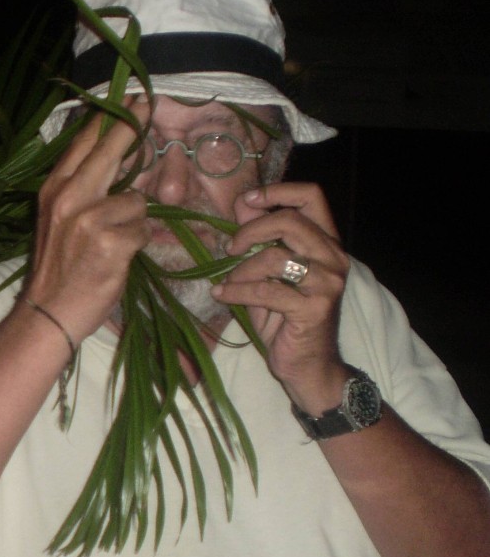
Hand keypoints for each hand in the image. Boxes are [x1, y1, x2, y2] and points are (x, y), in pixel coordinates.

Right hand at [23, 99, 152, 342]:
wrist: (48, 313)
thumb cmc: (57, 271)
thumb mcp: (57, 221)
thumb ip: (80, 191)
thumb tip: (113, 163)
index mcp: (53, 190)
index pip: (83, 144)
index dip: (108, 119)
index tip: (128, 98)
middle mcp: (69, 197)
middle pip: (110, 150)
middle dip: (132, 126)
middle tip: (149, 103)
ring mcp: (90, 218)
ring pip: (135, 200)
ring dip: (133, 220)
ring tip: (113, 244)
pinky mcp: (111, 241)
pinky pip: (142, 229)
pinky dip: (137, 244)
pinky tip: (117, 259)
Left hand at [212, 181, 349, 410]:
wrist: (308, 365)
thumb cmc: (284, 318)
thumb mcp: (268, 273)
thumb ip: (259, 238)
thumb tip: (242, 204)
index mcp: (324, 242)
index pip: (312, 196)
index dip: (278, 191)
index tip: (247, 201)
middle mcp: (333, 257)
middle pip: (290, 220)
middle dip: (250, 230)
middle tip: (230, 249)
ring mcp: (327, 282)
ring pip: (274, 256)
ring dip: (241, 269)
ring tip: (229, 282)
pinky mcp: (314, 307)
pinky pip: (266, 290)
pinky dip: (236, 291)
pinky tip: (223, 295)